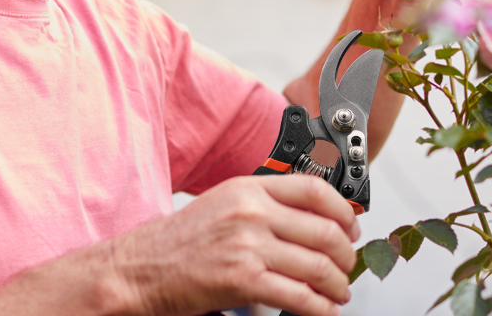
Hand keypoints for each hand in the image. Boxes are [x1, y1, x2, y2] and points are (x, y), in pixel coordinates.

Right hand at [112, 175, 360, 315]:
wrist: (139, 269)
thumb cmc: (179, 242)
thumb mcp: (224, 204)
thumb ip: (265, 205)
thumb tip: (313, 219)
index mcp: (249, 188)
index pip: (315, 190)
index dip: (344, 211)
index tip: (352, 228)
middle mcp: (251, 213)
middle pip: (324, 230)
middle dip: (346, 255)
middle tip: (347, 267)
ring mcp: (248, 246)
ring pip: (317, 265)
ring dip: (337, 285)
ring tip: (338, 293)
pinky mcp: (243, 281)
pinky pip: (299, 296)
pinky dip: (320, 308)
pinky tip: (323, 311)